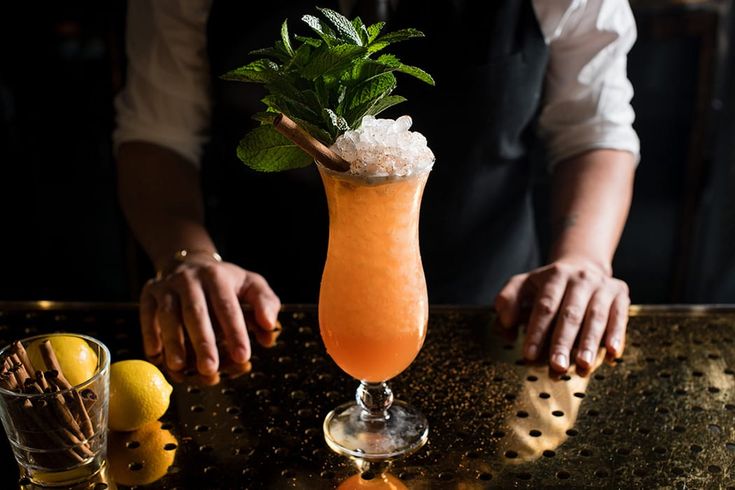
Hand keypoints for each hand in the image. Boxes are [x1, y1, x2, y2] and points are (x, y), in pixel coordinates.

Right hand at [140, 259, 280, 374]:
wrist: (190, 262)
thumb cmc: (226, 282)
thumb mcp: (251, 285)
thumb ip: (266, 304)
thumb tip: (269, 327)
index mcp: (217, 276)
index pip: (227, 306)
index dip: (235, 332)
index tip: (243, 356)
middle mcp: (190, 279)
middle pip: (196, 311)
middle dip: (203, 342)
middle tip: (210, 369)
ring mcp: (167, 286)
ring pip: (169, 315)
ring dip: (174, 342)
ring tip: (180, 367)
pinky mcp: (149, 294)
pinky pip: (147, 315)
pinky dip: (150, 335)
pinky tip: (156, 355)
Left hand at [494, 257, 628, 371]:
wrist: (583, 265)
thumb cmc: (548, 285)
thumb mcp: (524, 284)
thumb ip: (508, 300)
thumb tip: (507, 323)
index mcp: (554, 276)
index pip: (545, 306)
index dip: (537, 331)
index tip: (530, 355)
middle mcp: (580, 279)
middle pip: (570, 314)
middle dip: (563, 342)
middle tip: (557, 366)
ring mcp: (602, 286)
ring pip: (596, 317)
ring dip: (589, 343)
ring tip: (583, 365)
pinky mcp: (620, 294)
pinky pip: (619, 316)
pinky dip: (616, 334)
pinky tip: (612, 352)